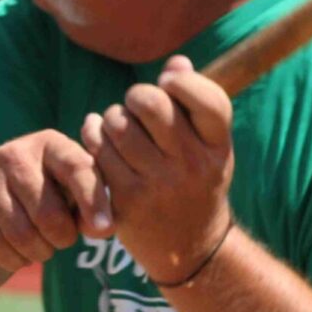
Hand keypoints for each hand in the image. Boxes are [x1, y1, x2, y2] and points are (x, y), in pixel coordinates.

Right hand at [0, 129, 112, 271]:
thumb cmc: (32, 189)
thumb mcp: (61, 183)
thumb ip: (89, 200)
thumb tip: (101, 228)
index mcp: (49, 143)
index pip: (78, 168)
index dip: (94, 201)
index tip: (104, 231)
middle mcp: (15, 153)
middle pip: (49, 214)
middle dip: (61, 239)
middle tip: (60, 240)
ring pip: (22, 234)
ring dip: (37, 252)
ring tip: (39, 248)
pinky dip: (13, 260)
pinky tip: (17, 254)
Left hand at [80, 56, 234, 282]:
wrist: (188, 248)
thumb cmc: (196, 182)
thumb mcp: (209, 146)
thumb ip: (195, 103)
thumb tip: (176, 63)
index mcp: (218, 147)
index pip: (208, 99)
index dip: (182, 81)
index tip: (169, 82)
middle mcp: (192, 166)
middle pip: (150, 104)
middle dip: (137, 96)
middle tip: (137, 107)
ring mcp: (157, 185)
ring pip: (117, 124)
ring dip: (112, 118)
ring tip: (118, 126)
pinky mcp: (126, 201)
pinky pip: (98, 151)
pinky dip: (93, 135)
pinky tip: (99, 136)